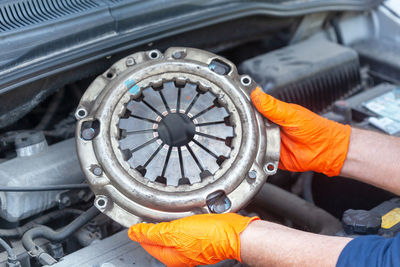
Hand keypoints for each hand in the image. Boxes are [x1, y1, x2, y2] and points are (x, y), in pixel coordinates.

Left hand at [128, 213, 258, 266]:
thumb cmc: (209, 235)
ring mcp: (190, 249)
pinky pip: (184, 233)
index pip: (146, 243)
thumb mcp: (175, 232)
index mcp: (170, 256)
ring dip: (166, 226)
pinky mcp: (200, 241)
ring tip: (163, 216)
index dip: (139, 231)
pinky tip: (182, 219)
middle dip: (152, 229)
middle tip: (148, 216)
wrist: (234, 234)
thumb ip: (153, 233)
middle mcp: (179, 256)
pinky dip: (180, 226)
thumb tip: (134, 233)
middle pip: (158, 241)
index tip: (136, 221)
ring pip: (171, 236)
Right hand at [251, 87, 350, 175]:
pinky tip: (263, 151)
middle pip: (247, 125)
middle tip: (252, 127)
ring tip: (262, 140)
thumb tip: (256, 93)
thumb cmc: (315, 130)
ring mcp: (268, 141)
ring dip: (251, 142)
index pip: (252, 107)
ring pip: (250, 141)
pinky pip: (257, 156)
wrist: (325, 151)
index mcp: (272, 112)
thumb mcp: (291, 114)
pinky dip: (257, 155)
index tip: (237, 106)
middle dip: (246, 127)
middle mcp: (268, 126)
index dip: (243, 106)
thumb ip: (272, 105)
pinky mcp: (268, 155)